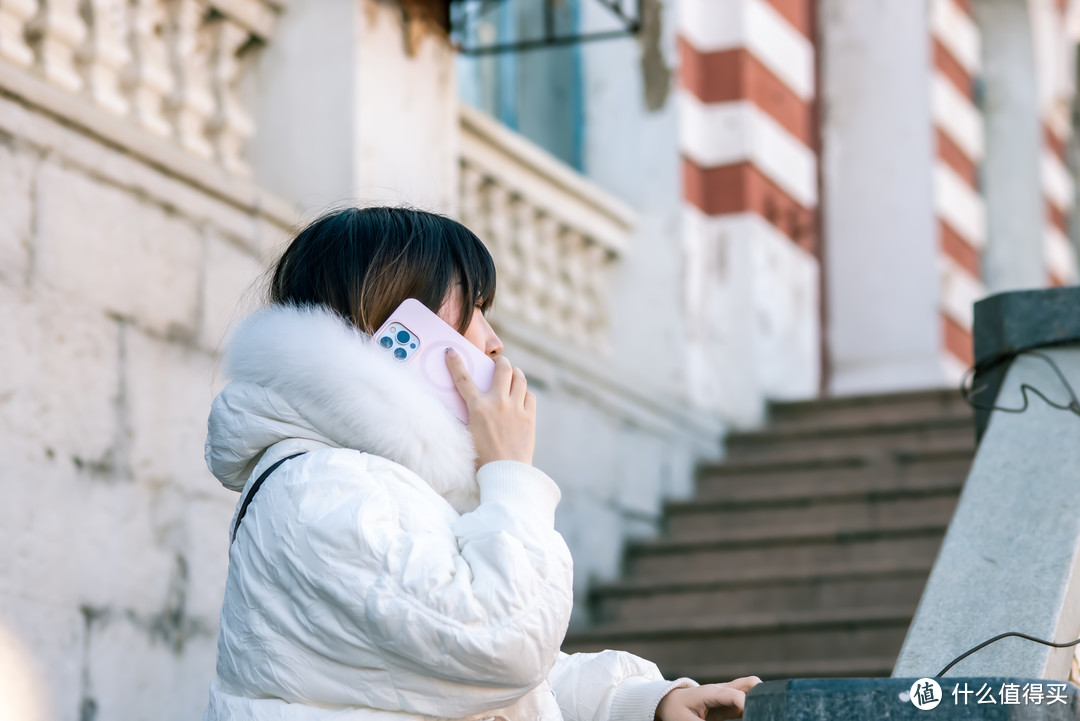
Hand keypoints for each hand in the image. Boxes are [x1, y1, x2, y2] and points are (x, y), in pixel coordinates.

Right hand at [446, 349, 535, 467]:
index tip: (452, 352)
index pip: (463, 379)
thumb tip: (471, 402)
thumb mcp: (468, 433)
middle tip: (499, 363)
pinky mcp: (529, 417)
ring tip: (512, 375)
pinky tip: (522, 398)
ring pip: (520, 378)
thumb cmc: (482, 458)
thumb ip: (470, 415)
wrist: (504, 473)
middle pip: (503, 369)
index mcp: (478, 408)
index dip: (456, 363)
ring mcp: (516, 408)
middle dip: (500, 362)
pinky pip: (530, 396)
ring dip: (515, 373)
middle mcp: (498, 403)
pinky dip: (525, 393)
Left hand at [655, 677, 761, 720]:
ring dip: (760, 701)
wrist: (669, 702)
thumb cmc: (676, 710)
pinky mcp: (730, 703)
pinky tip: (757, 716)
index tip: (756, 716)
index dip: (747, 706)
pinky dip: (755, 708)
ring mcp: (728, 694)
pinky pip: (748, 702)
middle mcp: (723, 689)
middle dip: (762, 695)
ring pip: (752, 690)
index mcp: (711, 692)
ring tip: (764, 714)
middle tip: (766, 712)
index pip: (736, 695)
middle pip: (751, 683)